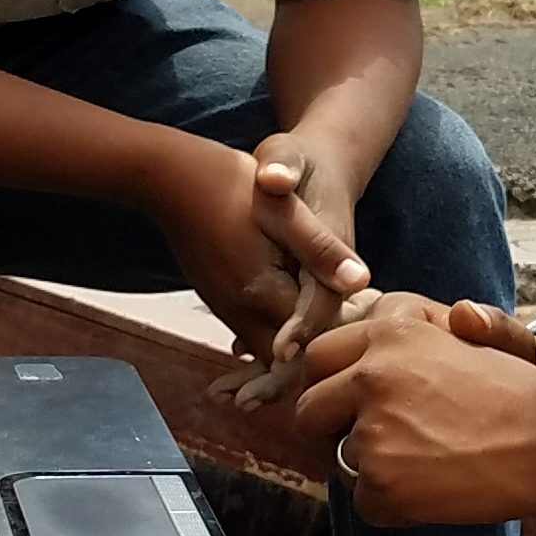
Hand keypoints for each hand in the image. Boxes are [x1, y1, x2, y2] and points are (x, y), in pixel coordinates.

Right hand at [141, 137, 365, 353]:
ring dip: (297, 341)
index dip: (341, 336)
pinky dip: (277, 330)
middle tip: (352, 331)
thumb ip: (320, 250)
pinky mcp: (219, 301)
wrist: (169, 179)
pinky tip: (299, 307)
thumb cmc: (227, 186)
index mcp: (261, 295)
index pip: (312, 338)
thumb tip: (360, 281)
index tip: (367, 325)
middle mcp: (239, 313)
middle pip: (288, 356)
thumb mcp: (283, 211)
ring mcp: (225, 310)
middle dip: (319, 348)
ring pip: (268, 348)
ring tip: (332, 319)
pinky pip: (253, 331)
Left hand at [292, 302, 535, 523]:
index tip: (357, 401)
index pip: (321, 356)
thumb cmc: (521, 393)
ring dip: (370, 467)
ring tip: (423, 463)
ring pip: (338, 458)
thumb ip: (426, 328)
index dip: (337, 383)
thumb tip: (417, 314)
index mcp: (389, 333)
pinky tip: (433, 490)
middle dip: (331, 427)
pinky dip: (392, 505)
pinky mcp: (380, 481)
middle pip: (309, 408)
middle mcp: (370, 375)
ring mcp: (371, 430)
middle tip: (374, 439)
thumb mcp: (475, 338)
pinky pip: (363, 501)